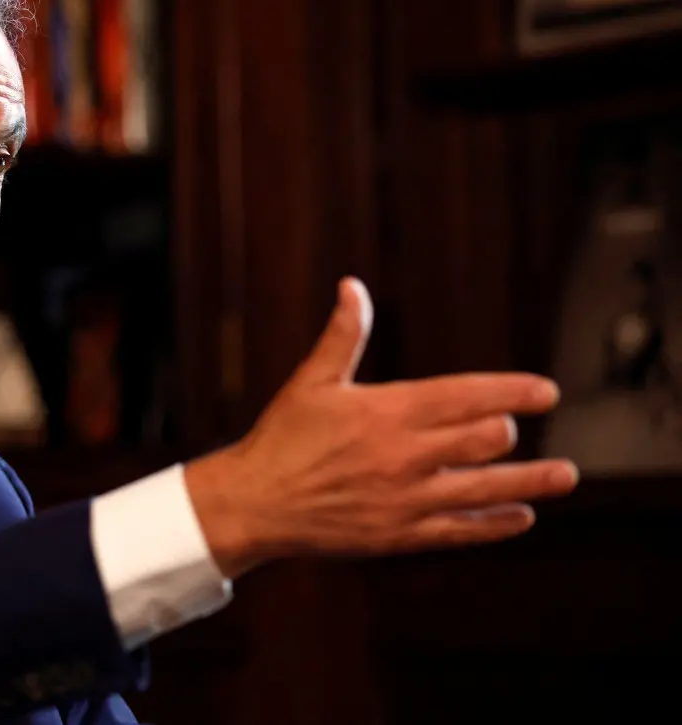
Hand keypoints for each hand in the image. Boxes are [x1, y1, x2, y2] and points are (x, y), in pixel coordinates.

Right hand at [184, 277, 578, 578]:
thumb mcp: (310, 381)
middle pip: (485, 439)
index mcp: (387, 411)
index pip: (467, 395)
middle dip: (505, 430)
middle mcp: (405, 455)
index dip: (513, 391)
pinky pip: (462, 529)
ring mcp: (407, 498)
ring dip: (531, 480)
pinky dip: (497, 523)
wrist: (255, 503)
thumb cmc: (282, 437)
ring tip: (565, 475)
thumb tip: (352, 286)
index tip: (547, 392)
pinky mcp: (402, 534)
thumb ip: (342, 335)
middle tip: (512, 429)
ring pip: (486, 486)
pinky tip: (522, 516)